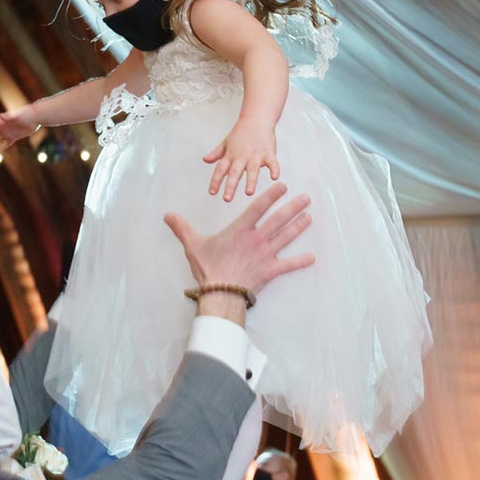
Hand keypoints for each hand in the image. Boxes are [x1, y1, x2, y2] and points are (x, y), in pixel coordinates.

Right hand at [0, 106, 39, 151]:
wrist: (36, 116)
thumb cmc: (26, 114)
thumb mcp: (17, 115)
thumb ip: (8, 116)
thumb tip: (0, 116)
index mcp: (2, 121)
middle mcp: (3, 126)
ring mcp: (8, 131)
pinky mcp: (15, 135)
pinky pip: (8, 141)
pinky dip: (4, 145)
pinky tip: (1, 149)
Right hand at [164, 182, 313, 295]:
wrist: (221, 293)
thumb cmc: (208, 268)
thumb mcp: (192, 245)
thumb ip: (182, 228)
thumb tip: (168, 215)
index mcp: (240, 230)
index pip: (259, 207)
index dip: (272, 195)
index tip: (283, 185)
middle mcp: (257, 239)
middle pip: (279, 219)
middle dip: (293, 207)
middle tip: (306, 198)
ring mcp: (266, 255)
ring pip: (286, 237)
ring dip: (299, 227)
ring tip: (309, 217)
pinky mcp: (270, 271)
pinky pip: (288, 265)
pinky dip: (300, 261)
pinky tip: (312, 257)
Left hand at [203, 119, 278, 200]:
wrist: (257, 118)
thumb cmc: (241, 132)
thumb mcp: (226, 142)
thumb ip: (216, 153)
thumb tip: (205, 159)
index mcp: (230, 155)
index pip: (220, 169)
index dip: (215, 181)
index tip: (212, 192)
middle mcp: (242, 156)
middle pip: (234, 172)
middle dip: (231, 185)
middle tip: (227, 198)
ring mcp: (256, 155)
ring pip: (253, 169)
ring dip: (251, 181)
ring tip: (248, 192)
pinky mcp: (269, 153)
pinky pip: (272, 162)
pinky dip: (274, 169)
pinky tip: (274, 177)